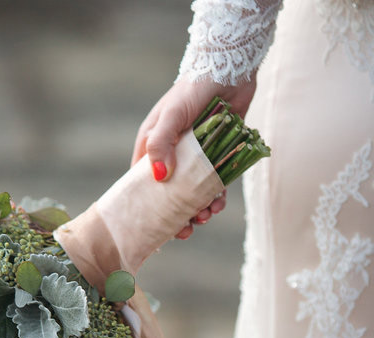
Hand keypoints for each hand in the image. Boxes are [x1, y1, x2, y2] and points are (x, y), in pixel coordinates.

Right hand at [133, 76, 256, 237]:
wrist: (230, 70)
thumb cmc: (194, 89)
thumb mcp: (172, 115)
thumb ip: (162, 143)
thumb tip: (159, 177)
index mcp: (153, 144)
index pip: (144, 182)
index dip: (148, 207)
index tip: (156, 228)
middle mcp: (172, 153)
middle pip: (171, 193)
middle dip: (177, 214)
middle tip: (186, 231)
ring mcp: (196, 156)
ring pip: (194, 191)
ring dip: (199, 208)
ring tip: (206, 216)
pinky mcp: (217, 155)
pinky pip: (215, 182)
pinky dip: (217, 195)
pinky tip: (220, 203)